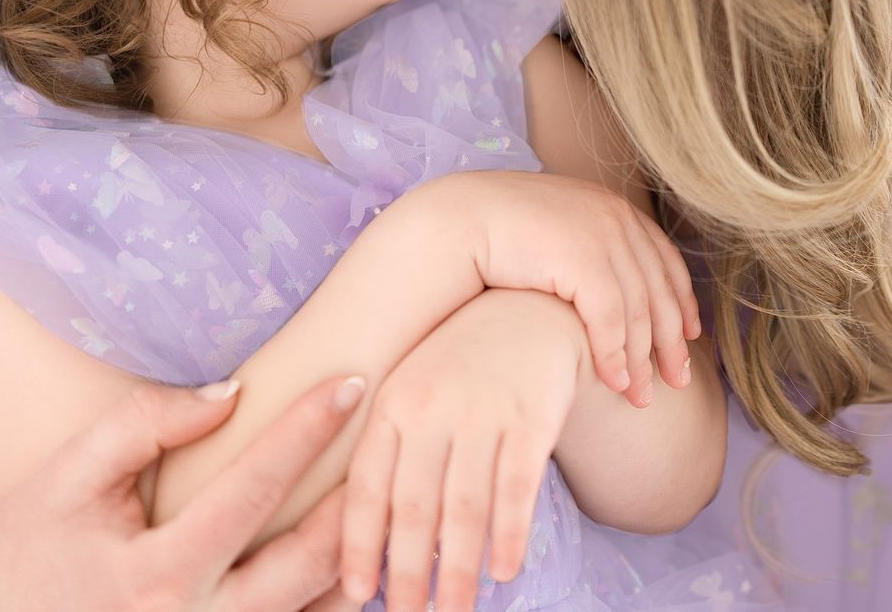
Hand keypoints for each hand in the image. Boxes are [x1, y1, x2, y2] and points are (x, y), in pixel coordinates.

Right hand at [0, 375, 367, 611]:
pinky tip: (351, 556)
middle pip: (310, 566)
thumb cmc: (26, 542)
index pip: (255, 489)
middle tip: (394, 438)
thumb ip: (147, 425)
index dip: (308, 429)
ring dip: (356, 559)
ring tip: (389, 492)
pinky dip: (326, 601)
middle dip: (360, 501)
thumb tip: (234, 392)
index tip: (354, 378)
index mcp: (157, 575)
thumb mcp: (70, 473)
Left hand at [340, 290, 585, 611]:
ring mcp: (483, 409)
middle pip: (414, 507)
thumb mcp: (414, 393)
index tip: (358, 593)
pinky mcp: (533, 414)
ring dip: (458, 570)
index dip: (360, 544)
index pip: (368, 486)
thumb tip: (374, 544)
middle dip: (408, 574)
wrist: (530, 308)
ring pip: (465, 507)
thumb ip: (393, 455)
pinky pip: (518, 486)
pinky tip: (504, 571)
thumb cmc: (461, 367)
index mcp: (393, 403)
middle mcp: (433, 406)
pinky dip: (510, 533)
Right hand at [403, 169, 699, 406]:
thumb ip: (590, 256)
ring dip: (642, 360)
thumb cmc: (499, 234)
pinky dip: (614, 357)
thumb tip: (609, 291)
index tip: (692, 336)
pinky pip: (611, 321)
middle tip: (679, 381)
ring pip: (638, 312)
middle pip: (659, 290)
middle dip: (671, 342)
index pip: (664, 260)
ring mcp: (602, 237)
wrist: (458, 220)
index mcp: (614, 209)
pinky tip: (615, 384)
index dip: (682, 301)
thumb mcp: (559, 237)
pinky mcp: (582, 260)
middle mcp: (616, 219)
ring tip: (642, 397)